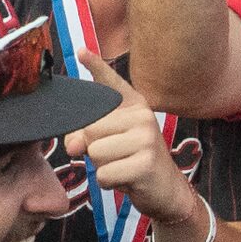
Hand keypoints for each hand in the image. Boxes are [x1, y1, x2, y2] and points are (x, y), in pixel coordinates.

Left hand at [64, 55, 193, 222]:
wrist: (167, 190)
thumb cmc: (134, 163)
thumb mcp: (110, 145)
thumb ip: (86, 138)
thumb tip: (73, 145)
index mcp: (133, 106)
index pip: (111, 82)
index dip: (95, 66)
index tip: (81, 51)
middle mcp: (141, 115)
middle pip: (89, 128)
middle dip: (93, 149)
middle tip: (116, 156)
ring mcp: (146, 137)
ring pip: (95, 152)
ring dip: (102, 167)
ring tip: (123, 167)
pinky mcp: (145, 162)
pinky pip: (104, 174)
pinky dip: (110, 182)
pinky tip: (127, 179)